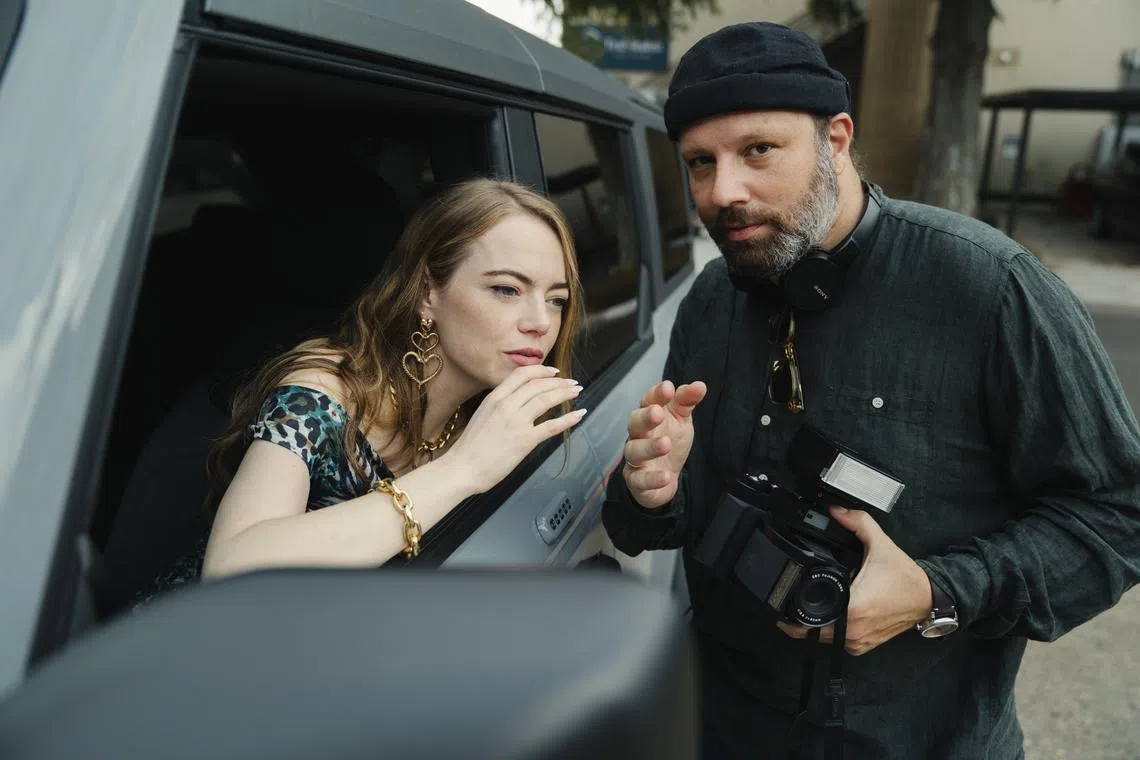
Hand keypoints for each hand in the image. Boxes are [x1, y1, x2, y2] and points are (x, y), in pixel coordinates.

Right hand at [444, 365, 585, 492]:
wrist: (462, 468)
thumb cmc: (471, 446)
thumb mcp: (483, 414)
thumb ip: (500, 404)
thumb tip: (518, 399)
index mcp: (494, 397)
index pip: (522, 374)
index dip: (542, 370)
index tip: (554, 372)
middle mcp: (506, 405)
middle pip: (538, 385)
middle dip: (559, 382)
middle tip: (571, 383)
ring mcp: (516, 422)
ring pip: (546, 399)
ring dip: (565, 393)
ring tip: (576, 392)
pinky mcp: (525, 440)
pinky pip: (552, 425)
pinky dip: (568, 418)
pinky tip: (578, 414)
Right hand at [621, 379, 706, 508]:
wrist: (665, 477)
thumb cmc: (670, 441)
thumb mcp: (682, 420)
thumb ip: (687, 401)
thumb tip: (700, 385)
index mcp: (649, 417)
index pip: (648, 401)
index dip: (656, 394)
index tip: (668, 388)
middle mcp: (639, 436)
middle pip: (634, 423)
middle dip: (644, 417)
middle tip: (657, 414)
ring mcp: (636, 459)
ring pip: (634, 451)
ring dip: (649, 447)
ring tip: (666, 444)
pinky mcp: (637, 481)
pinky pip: (639, 480)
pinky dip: (651, 479)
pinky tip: (666, 476)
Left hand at [777, 507, 932, 655]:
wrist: (927, 597)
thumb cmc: (904, 577)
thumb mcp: (880, 544)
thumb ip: (856, 523)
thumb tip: (835, 511)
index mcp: (853, 607)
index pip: (809, 620)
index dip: (791, 614)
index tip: (782, 602)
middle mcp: (854, 630)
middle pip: (810, 632)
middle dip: (797, 619)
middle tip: (789, 602)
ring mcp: (858, 641)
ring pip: (822, 639)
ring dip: (813, 625)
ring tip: (808, 605)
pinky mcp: (863, 646)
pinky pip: (837, 642)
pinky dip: (830, 630)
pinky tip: (829, 614)